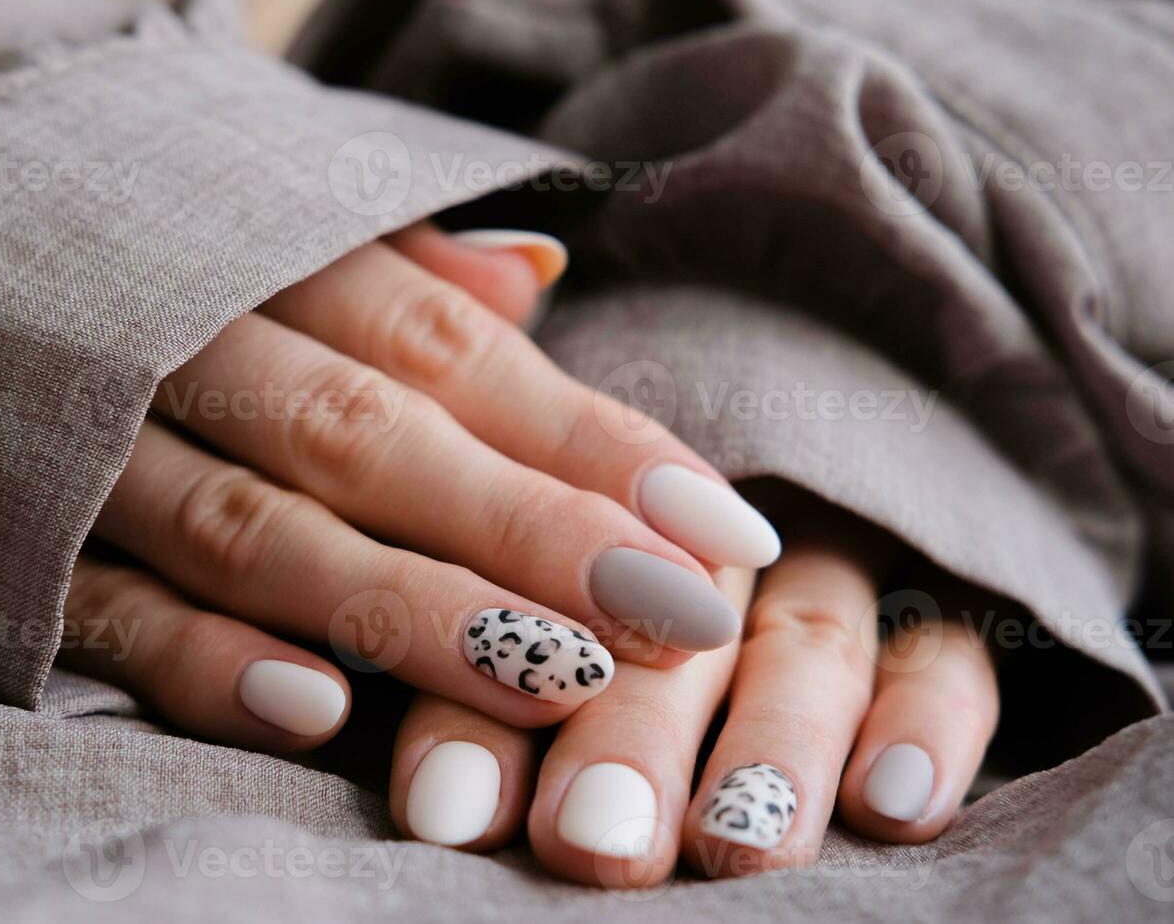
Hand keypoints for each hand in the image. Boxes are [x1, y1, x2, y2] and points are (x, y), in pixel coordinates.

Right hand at [56, 223, 779, 753]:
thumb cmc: (136, 250)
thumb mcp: (265, 218)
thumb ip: (400, 262)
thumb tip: (539, 281)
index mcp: (271, 261)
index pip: (457, 354)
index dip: (593, 442)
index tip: (720, 527)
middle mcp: (192, 347)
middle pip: (382, 442)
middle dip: (537, 532)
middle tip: (683, 617)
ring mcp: (97, 449)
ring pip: (267, 537)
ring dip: (415, 612)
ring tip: (559, 680)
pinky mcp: (21, 545)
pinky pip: (117, 613)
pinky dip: (213, 664)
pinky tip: (323, 717)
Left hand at [389, 502, 999, 886]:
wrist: (795, 553)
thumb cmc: (612, 649)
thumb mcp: (539, 660)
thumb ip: (485, 702)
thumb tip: (443, 811)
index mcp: (592, 540)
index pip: (531, 617)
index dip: (484, 715)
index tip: (447, 812)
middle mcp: (706, 549)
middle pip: (670, 633)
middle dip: (628, 738)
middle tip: (592, 838)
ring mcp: (829, 559)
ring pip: (807, 638)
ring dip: (774, 743)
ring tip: (738, 848)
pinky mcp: (936, 589)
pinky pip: (945, 647)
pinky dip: (928, 718)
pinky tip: (897, 805)